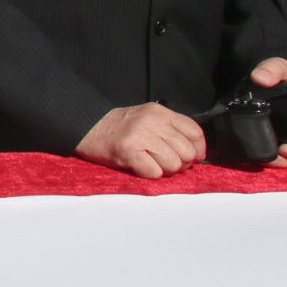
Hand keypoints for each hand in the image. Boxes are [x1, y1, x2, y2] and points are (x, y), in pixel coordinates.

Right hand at [76, 103, 207, 177]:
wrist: (88, 127)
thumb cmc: (120, 127)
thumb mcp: (148, 118)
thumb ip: (171, 129)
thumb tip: (195, 152)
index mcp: (160, 112)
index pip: (195, 132)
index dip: (198, 149)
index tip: (192, 157)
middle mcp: (152, 122)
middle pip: (187, 152)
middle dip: (180, 163)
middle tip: (165, 161)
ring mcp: (140, 136)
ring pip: (173, 164)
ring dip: (165, 170)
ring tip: (151, 163)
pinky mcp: (128, 151)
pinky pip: (154, 172)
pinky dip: (150, 174)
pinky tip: (140, 166)